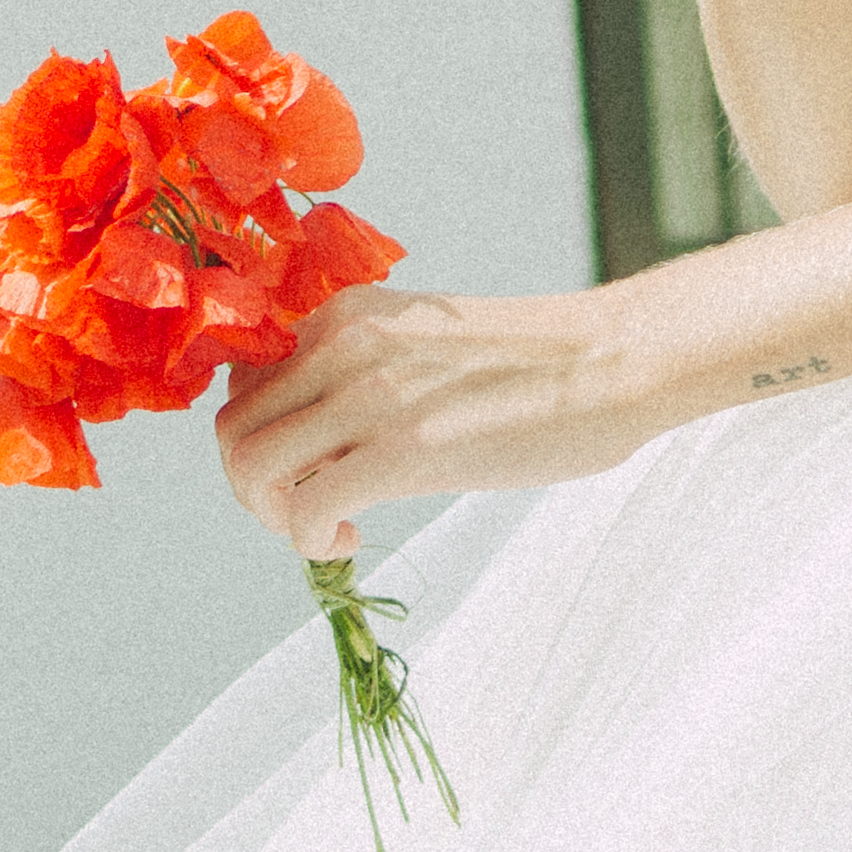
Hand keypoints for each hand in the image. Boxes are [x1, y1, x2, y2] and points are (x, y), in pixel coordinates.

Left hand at [214, 285, 655, 560]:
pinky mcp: (404, 450)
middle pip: (233, 428)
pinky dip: (309, 539)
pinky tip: (351, 539)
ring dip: (272, 515)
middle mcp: (343, 342)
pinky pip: (303, 509)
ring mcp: (370, 395)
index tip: (302, 466)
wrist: (619, 358)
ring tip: (326, 526)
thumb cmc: (542, 362)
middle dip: (253, 486)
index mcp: (347, 312)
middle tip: (303, 510)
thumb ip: (367, 367)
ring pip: (250, 468)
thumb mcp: (428, 340)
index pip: (244, 378)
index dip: (259, 435)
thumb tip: (322, 430)